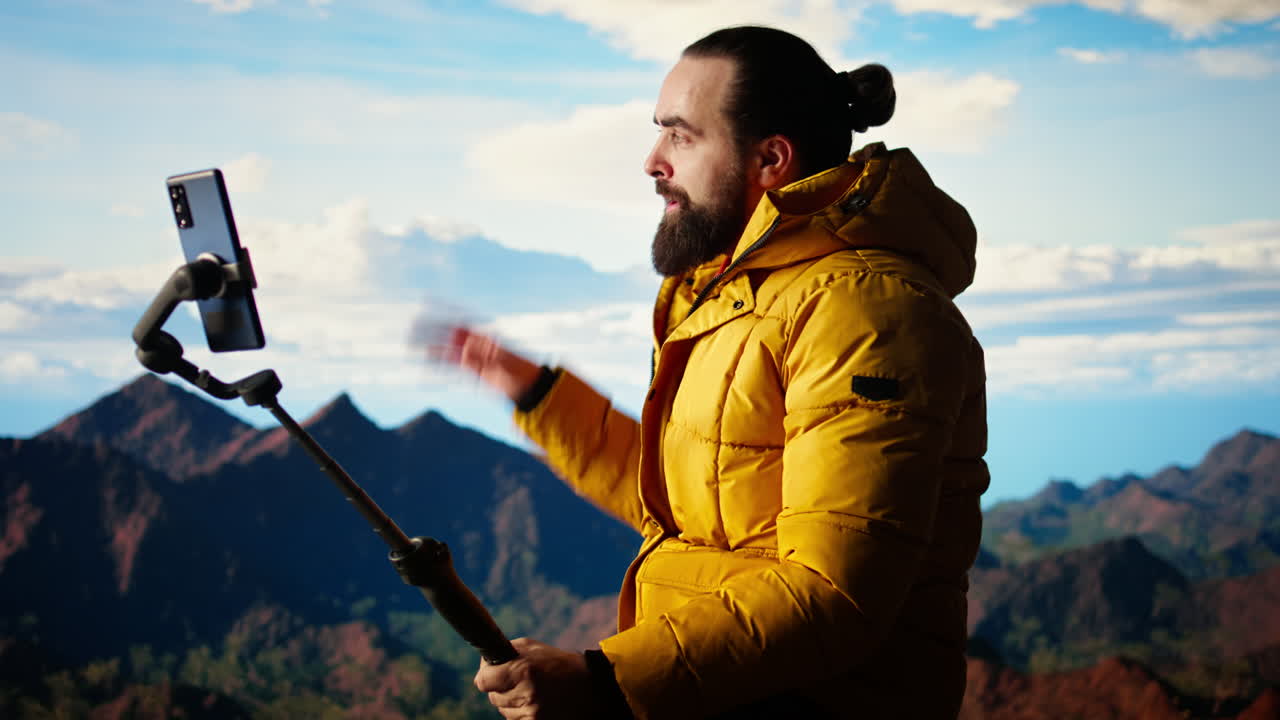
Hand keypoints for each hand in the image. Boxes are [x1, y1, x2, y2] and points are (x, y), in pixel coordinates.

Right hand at [414, 316, 540, 402]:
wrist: (528, 386)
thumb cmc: (520, 372)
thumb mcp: (504, 363)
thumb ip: (484, 356)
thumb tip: (465, 350)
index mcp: (484, 337)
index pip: (460, 318)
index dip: (443, 307)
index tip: (427, 299)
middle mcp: (477, 344)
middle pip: (450, 332)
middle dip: (431, 327)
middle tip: (412, 323)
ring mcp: (474, 356)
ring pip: (447, 348)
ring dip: (431, 345)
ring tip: (412, 343)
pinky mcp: (473, 370)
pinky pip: (452, 365)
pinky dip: (439, 363)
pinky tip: (427, 362)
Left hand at [474, 637, 598, 719]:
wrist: (591, 688)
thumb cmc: (559, 663)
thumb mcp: (533, 648)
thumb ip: (506, 652)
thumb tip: (485, 664)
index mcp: (522, 670)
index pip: (483, 681)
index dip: (487, 675)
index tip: (494, 673)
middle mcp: (526, 694)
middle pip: (493, 697)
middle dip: (501, 689)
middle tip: (518, 681)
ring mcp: (532, 714)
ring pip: (504, 711)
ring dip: (512, 703)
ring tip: (533, 692)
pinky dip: (522, 714)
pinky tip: (538, 704)